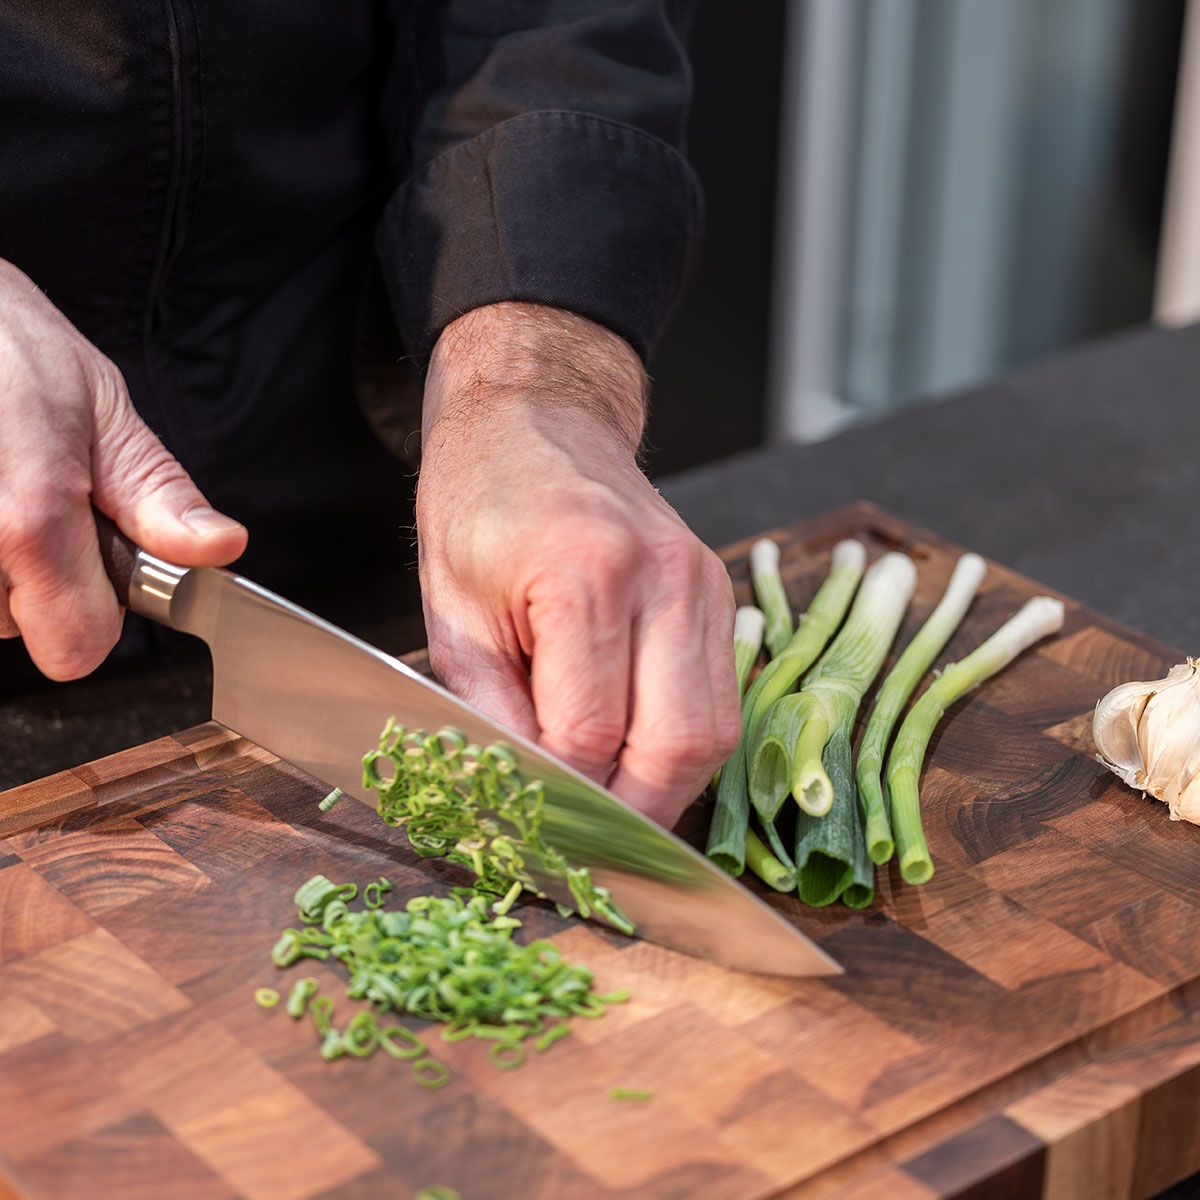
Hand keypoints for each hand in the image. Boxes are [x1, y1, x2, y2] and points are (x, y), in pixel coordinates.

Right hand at [0, 260, 246, 679]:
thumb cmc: (12, 350)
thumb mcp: (104, 412)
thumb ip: (160, 496)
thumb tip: (219, 549)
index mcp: (30, 520)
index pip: (75, 649)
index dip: (97, 615)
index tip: (95, 564)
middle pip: (17, 631)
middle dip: (36, 581)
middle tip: (34, 502)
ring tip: (1, 489)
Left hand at [416, 302, 741, 825]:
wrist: (538, 422)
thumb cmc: (479, 510)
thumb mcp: (453, 615)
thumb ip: (491, 715)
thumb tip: (525, 803)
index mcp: (583, 575)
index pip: (588, 734)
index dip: (562, 800)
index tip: (537, 836)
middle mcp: (663, 577)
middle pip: (677, 745)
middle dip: (634, 818)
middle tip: (589, 850)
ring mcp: (702, 581)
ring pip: (715, 732)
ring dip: (666, 790)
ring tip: (613, 812)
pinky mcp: (719, 588)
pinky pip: (721, 698)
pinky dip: (684, 746)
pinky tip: (638, 757)